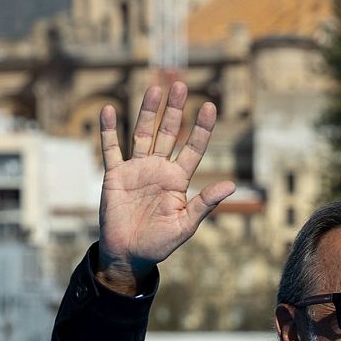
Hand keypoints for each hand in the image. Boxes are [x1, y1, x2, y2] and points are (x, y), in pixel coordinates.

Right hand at [97, 80, 236, 292]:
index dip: (201, 129)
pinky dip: (109, 130)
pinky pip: (111, 149)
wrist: (129, 255)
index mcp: (178, 180)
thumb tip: (231, 185)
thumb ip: (205, 204)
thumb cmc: (160, 243)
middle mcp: (159, 169)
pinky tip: (110, 110)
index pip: (193, 149)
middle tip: (180, 85)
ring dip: (148, 112)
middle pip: (168, 133)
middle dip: (175, 110)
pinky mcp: (115, 175)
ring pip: (143, 134)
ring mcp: (136, 170)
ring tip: (154, 89)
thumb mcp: (186, 225)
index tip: (210, 106)